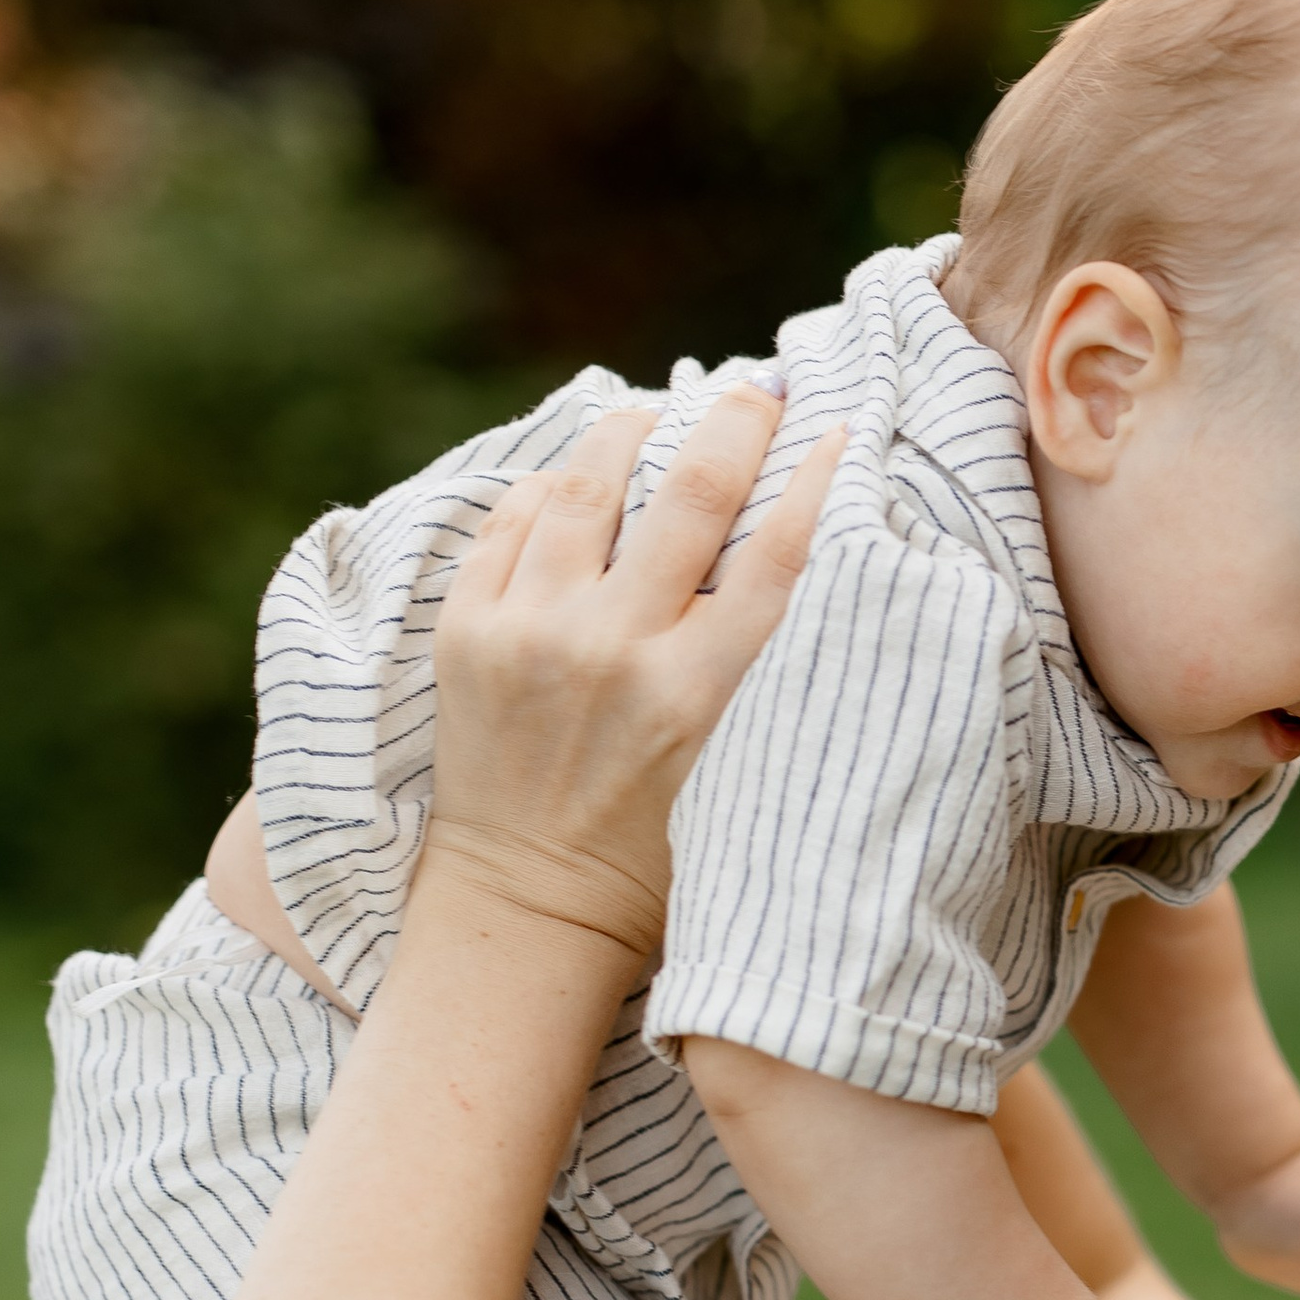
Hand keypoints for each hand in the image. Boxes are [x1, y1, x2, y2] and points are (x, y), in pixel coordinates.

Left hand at [428, 385, 842, 951]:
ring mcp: (530, 633)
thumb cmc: (651, 858)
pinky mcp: (466, 632)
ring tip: (655, 412)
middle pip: (690, 496)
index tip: (833, 432)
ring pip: (589, 486)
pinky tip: (577, 476)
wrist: (527, 908)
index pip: (775, 555)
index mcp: (695, 696)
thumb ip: (754, 678)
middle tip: (756, 391)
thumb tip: (788, 564)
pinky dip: (550, 487)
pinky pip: (512, 522)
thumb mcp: (732, 774)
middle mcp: (613, 651)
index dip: (813, 480)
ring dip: (631, 432)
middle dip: (733, 425)